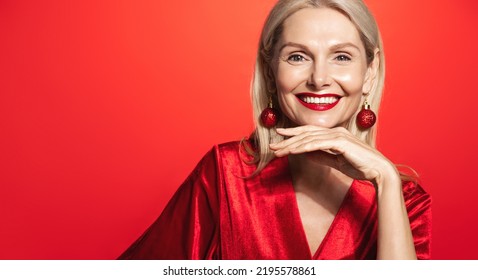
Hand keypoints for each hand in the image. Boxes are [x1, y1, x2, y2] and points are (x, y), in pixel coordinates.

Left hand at [269, 125, 397, 183]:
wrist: (378, 171)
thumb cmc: (360, 167)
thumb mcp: (336, 162)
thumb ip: (322, 156)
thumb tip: (306, 154)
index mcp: (335, 134)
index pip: (310, 131)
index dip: (294, 133)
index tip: (279, 135)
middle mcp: (336, 132)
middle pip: (306, 133)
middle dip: (288, 139)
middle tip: (272, 144)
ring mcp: (338, 136)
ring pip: (309, 138)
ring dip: (292, 145)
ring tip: (278, 150)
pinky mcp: (340, 142)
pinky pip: (317, 144)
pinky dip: (303, 147)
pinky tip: (293, 151)